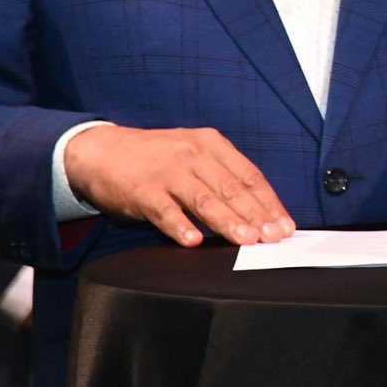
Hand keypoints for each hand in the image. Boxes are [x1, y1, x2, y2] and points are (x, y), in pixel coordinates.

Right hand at [63, 125, 294, 247]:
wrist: (101, 150)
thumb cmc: (156, 158)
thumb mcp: (194, 154)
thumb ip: (222, 176)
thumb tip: (258, 211)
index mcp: (212, 145)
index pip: (249, 176)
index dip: (269, 202)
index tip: (284, 226)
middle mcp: (193, 154)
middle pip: (232, 188)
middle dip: (256, 215)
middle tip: (273, 238)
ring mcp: (168, 171)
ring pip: (204, 199)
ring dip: (227, 221)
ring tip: (246, 240)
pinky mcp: (142, 190)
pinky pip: (165, 210)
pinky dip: (180, 226)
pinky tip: (193, 242)